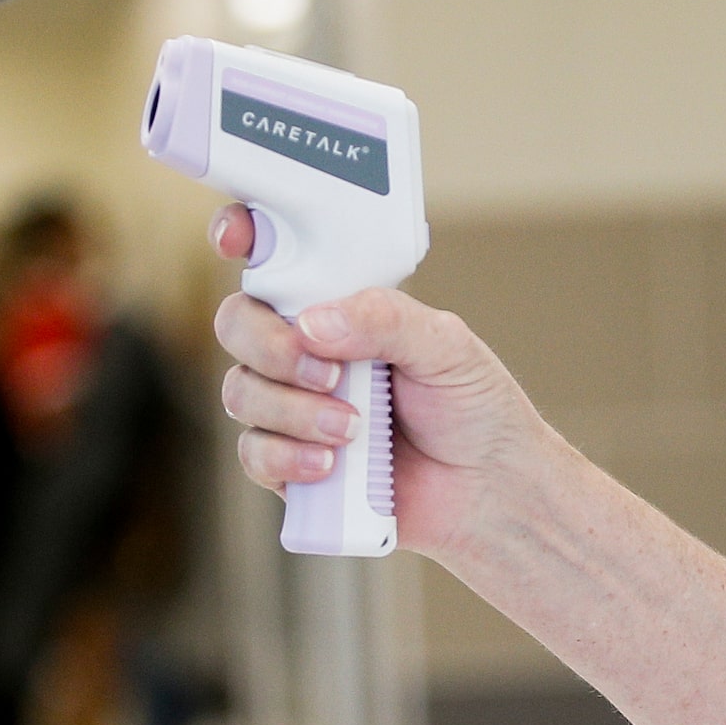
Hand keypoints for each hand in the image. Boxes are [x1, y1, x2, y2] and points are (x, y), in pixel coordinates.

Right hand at [207, 204, 551, 560]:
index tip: (235, 239)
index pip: (276, 260)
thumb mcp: (445, 345)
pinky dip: (286, 456)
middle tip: (328, 374)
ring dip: (291, 410)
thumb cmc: (473, 406)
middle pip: (238, 324)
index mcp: (341, 306)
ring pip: (241, 391)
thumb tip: (312, 323)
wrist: (490, 489)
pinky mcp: (289, 464)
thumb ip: (385, 319)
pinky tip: (329, 464)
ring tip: (351, 430)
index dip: (243, 235)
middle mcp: (307, 351)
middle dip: (270, 346)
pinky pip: (253, 452)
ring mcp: (293, 406)